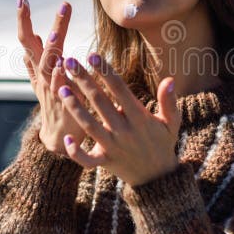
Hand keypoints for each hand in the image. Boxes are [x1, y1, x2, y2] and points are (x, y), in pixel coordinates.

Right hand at [16, 0, 85, 155]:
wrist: (59, 138)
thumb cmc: (55, 104)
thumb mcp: (42, 79)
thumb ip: (37, 58)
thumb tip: (34, 35)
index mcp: (38, 68)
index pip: (27, 40)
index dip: (24, 20)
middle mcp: (41, 76)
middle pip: (35, 47)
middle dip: (36, 27)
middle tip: (47, 6)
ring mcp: (50, 89)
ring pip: (47, 66)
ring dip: (49, 50)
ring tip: (52, 34)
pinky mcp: (63, 102)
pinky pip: (61, 88)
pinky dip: (61, 76)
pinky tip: (63, 64)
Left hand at [56, 53, 181, 185]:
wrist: (158, 178)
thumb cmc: (163, 143)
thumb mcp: (172, 122)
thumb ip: (169, 101)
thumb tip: (170, 79)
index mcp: (139, 117)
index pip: (120, 89)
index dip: (106, 72)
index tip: (92, 55)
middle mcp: (124, 131)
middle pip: (100, 102)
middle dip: (84, 81)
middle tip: (69, 62)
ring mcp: (113, 147)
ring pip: (90, 126)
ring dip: (74, 107)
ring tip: (62, 89)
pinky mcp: (105, 162)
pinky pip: (87, 159)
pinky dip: (76, 152)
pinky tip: (67, 139)